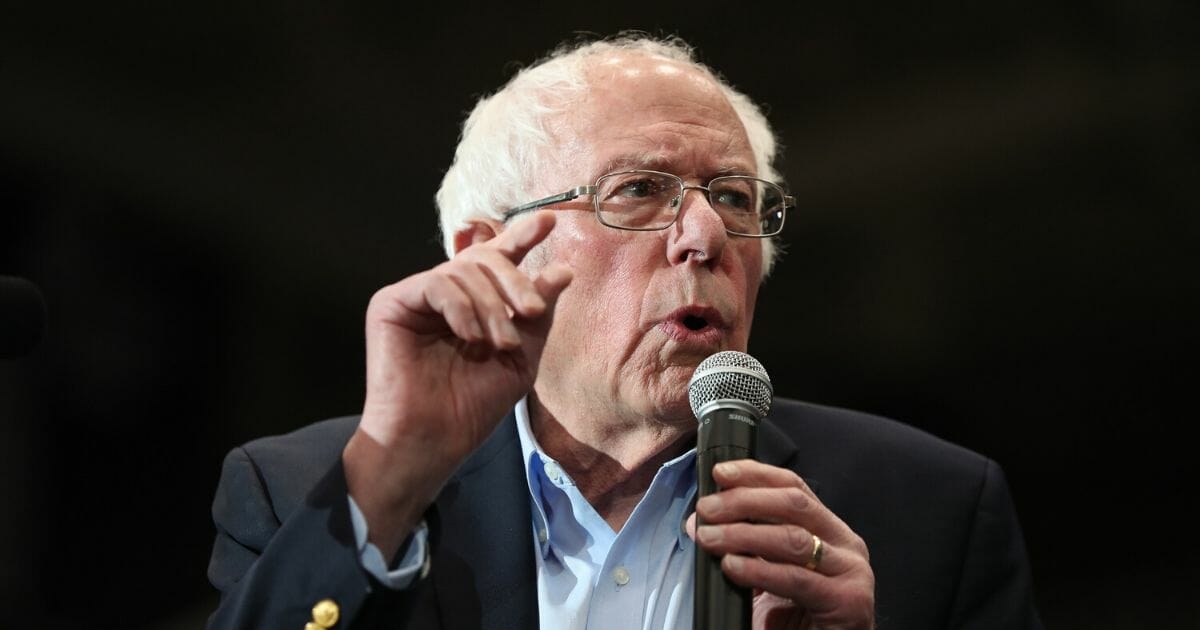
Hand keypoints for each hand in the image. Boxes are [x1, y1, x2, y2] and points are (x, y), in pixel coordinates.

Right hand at [344, 212, 571, 556]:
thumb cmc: (472, 406)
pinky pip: (435, 283)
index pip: (498, 259)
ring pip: (464, 271)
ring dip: (491, 307)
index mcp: (474, 304)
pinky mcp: (391, 303)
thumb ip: (538, 313)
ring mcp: (416, 297)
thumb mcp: (521, 357)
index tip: (550, 220)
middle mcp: (444, 295)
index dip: (522, 236)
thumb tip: (562, 270)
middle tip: (530, 312)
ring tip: (498, 345)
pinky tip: (469, 336)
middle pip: (486, 259)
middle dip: (515, 281)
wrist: (432, 440)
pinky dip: (460, 307)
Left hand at [692, 460, 875, 629]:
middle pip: (794, 504)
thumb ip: (741, 545)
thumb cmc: (796, 618)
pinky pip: (796, 579)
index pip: (793, 487)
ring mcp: (851, 571)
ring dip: (744, 534)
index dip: (756, 475)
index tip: (720, 473)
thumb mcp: (765, 573)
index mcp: (828, 530)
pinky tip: (732, 567)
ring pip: (793, 538)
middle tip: (708, 509)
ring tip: (711, 538)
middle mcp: (845, 544)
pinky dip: (759, 570)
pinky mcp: (848, 601)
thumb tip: (699, 522)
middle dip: (744, 501)